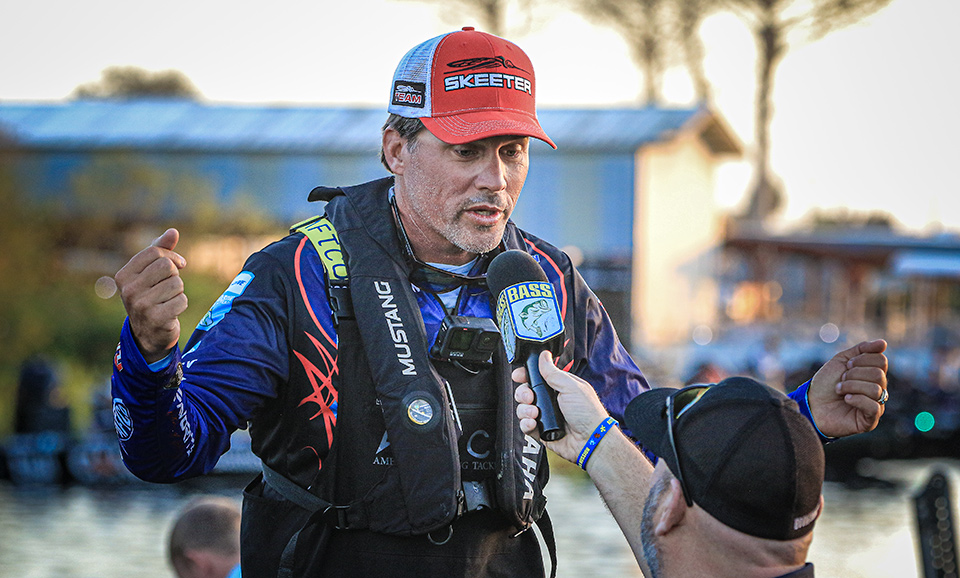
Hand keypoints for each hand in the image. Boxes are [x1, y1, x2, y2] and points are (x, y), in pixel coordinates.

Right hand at [115, 228, 187, 362]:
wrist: (149, 333)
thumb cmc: (151, 296)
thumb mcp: (151, 272)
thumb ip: (161, 250)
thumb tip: (173, 231)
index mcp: (123, 275)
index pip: (154, 252)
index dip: (171, 256)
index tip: (178, 265)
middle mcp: (128, 290)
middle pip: (166, 266)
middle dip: (174, 275)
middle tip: (169, 287)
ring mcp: (141, 306)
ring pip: (176, 284)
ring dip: (178, 292)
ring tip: (167, 300)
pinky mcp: (156, 319)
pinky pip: (182, 301)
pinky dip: (181, 305)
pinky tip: (171, 312)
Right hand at [514, 350, 611, 463]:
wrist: (590, 440)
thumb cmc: (587, 412)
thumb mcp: (570, 387)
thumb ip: (553, 372)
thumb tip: (543, 355)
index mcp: (559, 387)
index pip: (537, 377)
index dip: (525, 375)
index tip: (518, 375)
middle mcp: (551, 401)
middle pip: (526, 392)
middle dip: (523, 393)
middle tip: (530, 397)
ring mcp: (545, 416)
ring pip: (523, 409)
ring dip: (524, 410)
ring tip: (535, 413)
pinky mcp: (541, 431)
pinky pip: (525, 425)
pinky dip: (526, 424)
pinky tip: (533, 423)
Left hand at [809, 339, 887, 437]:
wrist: (811, 404)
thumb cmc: (825, 383)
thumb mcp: (841, 361)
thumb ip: (862, 350)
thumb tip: (883, 343)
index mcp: (873, 374)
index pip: (881, 360)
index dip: (862, 360)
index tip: (847, 365)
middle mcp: (878, 389)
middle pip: (879, 374)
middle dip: (855, 374)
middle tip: (841, 379)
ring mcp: (876, 405)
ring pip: (876, 389)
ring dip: (851, 386)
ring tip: (839, 390)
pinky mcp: (870, 420)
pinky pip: (874, 407)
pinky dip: (857, 400)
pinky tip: (846, 399)